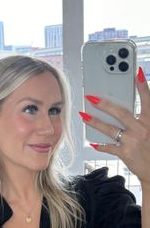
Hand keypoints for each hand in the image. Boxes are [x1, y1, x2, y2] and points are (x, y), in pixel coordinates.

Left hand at [83, 67, 149, 186]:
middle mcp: (142, 130)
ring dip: (95, 122)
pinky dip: (100, 145)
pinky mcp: (125, 154)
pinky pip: (109, 147)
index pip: (147, 101)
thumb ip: (143, 118)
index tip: (138, 73)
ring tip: (84, 116)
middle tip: (92, 97)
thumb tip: (125, 109)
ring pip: (110, 129)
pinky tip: (93, 142)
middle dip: (105, 104)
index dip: (143, 87)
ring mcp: (132, 142)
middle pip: (121, 113)